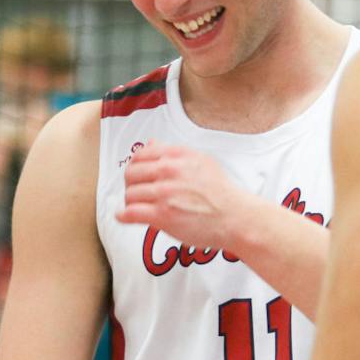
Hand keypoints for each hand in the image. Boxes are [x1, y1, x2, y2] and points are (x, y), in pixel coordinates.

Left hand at [115, 141, 256, 252]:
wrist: (235, 217)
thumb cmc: (221, 192)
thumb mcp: (200, 161)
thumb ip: (172, 152)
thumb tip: (151, 142)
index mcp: (177, 155)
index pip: (141, 155)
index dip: (135, 167)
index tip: (138, 176)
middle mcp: (169, 170)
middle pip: (131, 174)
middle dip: (131, 184)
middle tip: (138, 193)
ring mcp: (164, 193)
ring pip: (130, 194)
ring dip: (131, 202)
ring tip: (138, 207)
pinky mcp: (163, 215)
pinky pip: (131, 212)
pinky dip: (124, 215)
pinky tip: (125, 217)